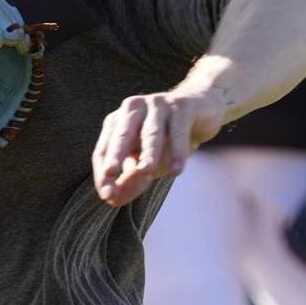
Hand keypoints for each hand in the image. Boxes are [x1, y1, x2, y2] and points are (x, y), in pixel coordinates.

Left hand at [91, 88, 226, 206]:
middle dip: (115, 155)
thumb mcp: (147, 161)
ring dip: (148, 153)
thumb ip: (130, 178)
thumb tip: (113, 199)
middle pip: (121, 135)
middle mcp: (133, 109)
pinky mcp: (181, 107)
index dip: (104, 172)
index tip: (107, 196)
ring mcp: (157, 105)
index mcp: (118, 121)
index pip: (105, 149)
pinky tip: (176, 170)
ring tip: (145, 170)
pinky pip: (178, 132)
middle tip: (110, 173)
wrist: (202, 109)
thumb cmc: (167, 138)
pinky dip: (178, 152)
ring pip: (151, 133)